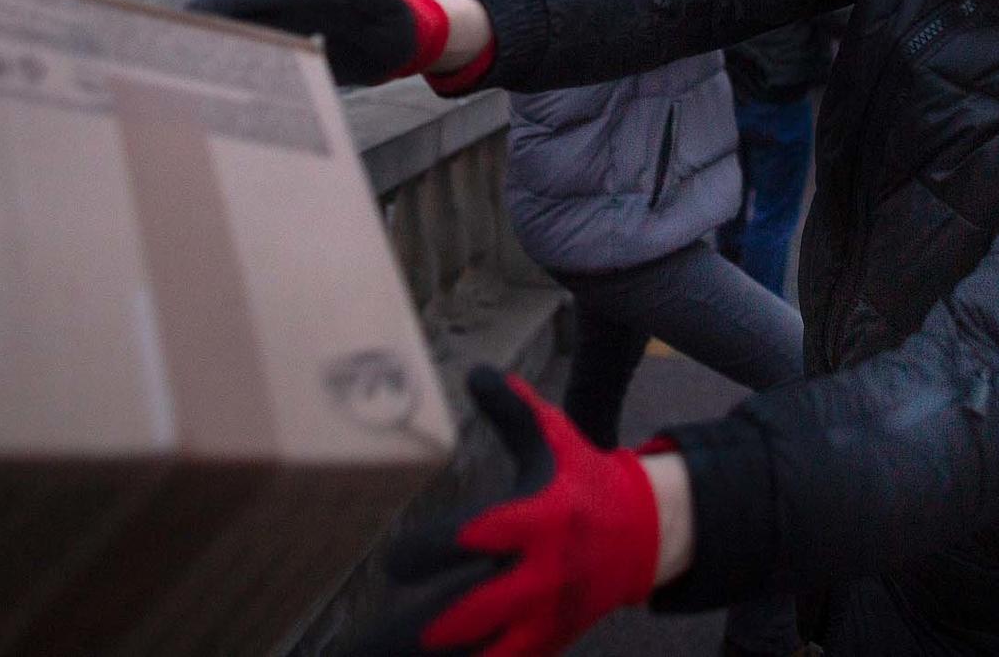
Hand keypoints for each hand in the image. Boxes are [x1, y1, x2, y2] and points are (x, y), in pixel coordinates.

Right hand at [186, 0, 447, 85]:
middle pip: (227, 18)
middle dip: (194, 32)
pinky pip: (248, 62)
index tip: (184, 17)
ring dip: (206, 57)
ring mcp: (279, 33)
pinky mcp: (282, 55)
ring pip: (232, 40)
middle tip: (158, 57)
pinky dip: (228, 76)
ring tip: (172, 83)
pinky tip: (208, 100)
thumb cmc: (397, 24)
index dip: (216, 5)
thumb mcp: (389, 8)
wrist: (402, 45)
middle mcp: (281, 11)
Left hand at [363, 369, 660, 656]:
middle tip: (355, 647)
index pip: (478, 539)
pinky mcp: (546, 642)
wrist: (643, 535)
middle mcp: (539, 575)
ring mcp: (542, 616)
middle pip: (467, 615)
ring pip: (477, 655)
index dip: (433, 552)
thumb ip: (514, 412)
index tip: (392, 562)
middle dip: (411, 635)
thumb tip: (478, 371)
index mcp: (538, 520)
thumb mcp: (555, 439)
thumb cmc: (582, 481)